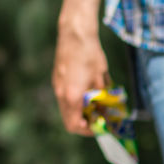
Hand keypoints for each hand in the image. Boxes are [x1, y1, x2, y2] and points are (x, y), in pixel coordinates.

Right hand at [52, 19, 109, 135]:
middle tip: (100, 118)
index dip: (88, 131)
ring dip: (81, 112)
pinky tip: (89, 92)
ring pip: (66, 109)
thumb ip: (102, 98)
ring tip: (96, 105)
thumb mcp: (102, 78)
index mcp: (72, 96)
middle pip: (69, 120)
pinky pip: (65, 97)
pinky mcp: (57, 79)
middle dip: (85, 122)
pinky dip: (76, 101)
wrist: (75, 33)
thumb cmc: (90, 55)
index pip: (74, 125)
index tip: (100, 126)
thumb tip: (106, 111)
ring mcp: (57, 86)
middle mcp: (60, 93)